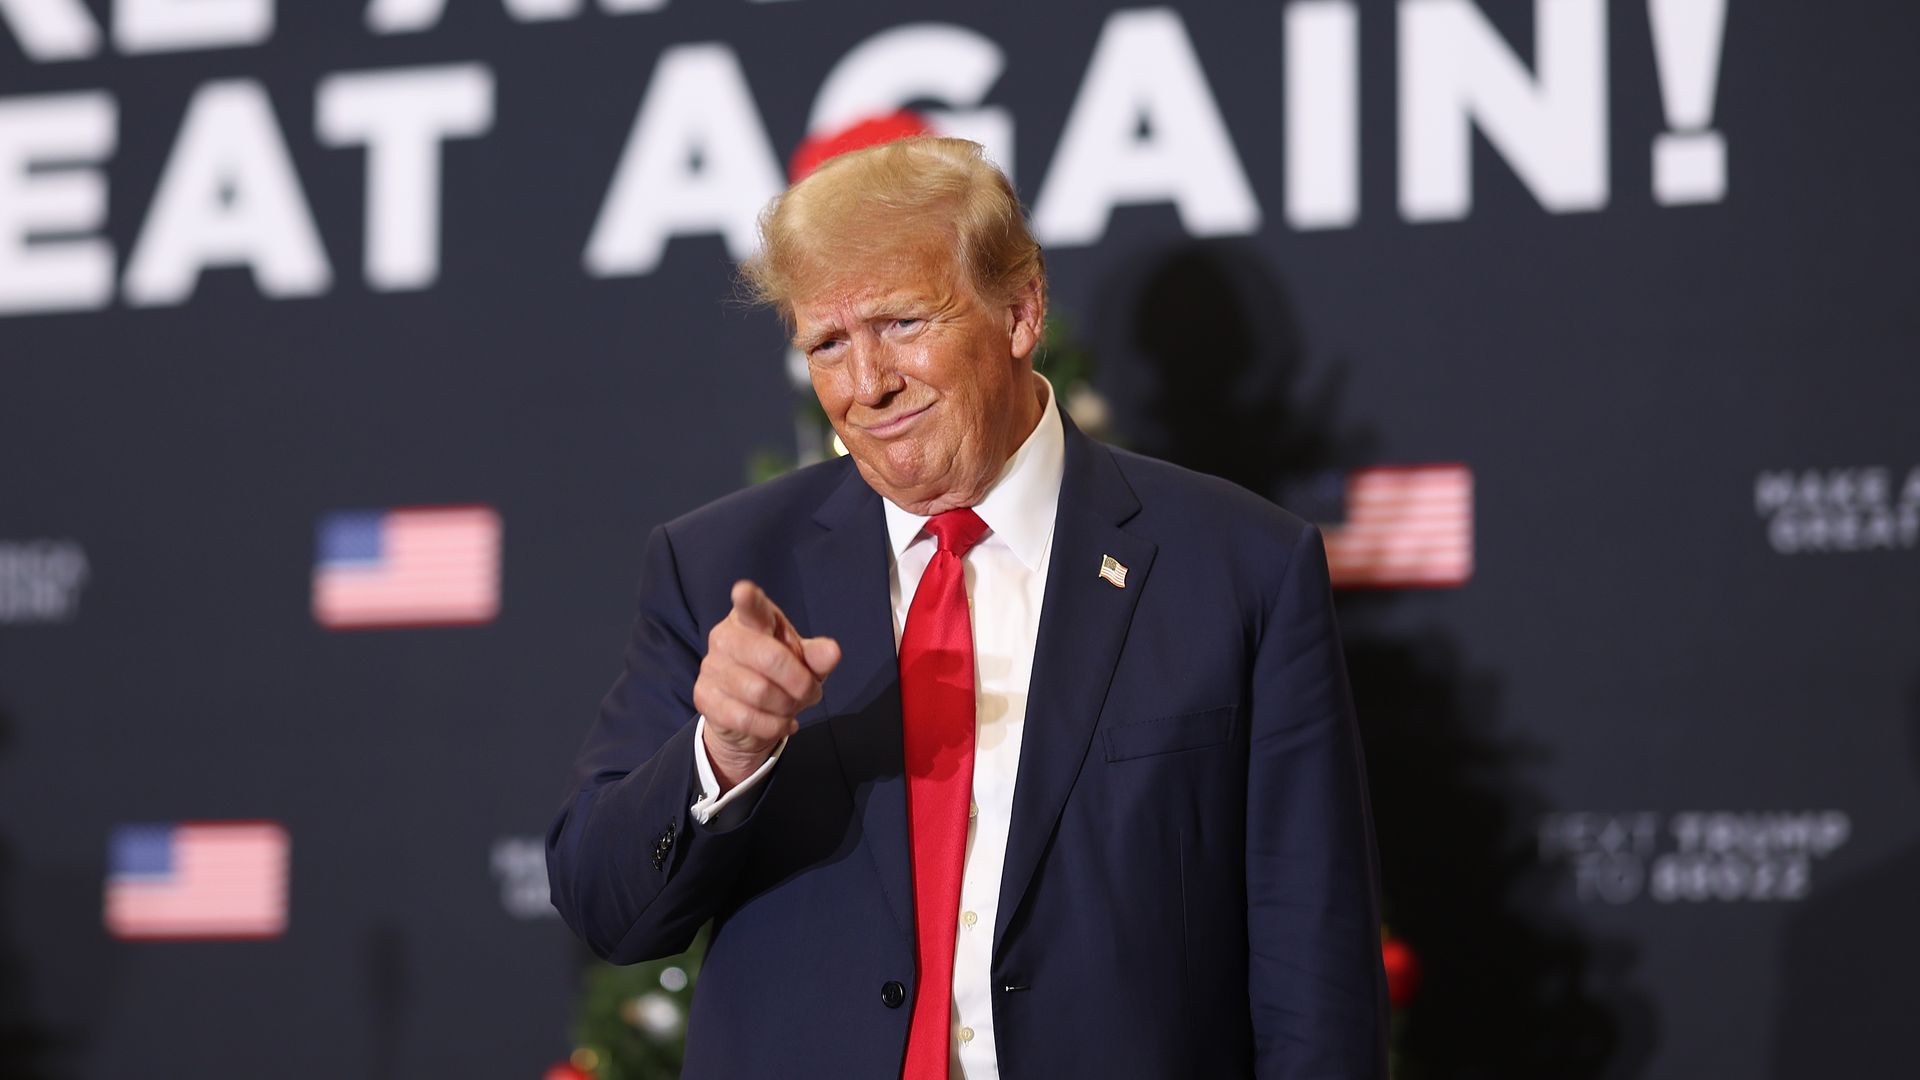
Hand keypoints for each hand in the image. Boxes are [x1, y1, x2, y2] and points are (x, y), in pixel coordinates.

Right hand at [693, 580, 840, 788]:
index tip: (744, 591)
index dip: (748, 599)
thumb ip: (818, 656)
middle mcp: (725, 636)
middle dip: (800, 683)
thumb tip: (832, 652)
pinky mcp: (703, 696)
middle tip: (811, 693)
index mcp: (752, 618)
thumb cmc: (780, 677)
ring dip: (787, 707)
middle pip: (769, 658)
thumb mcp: (805, 664)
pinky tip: (782, 723)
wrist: (749, 717)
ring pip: (760, 692)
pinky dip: (773, 727)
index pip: (751, 607)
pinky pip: (745, 718)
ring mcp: (710, 666)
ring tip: (793, 707)